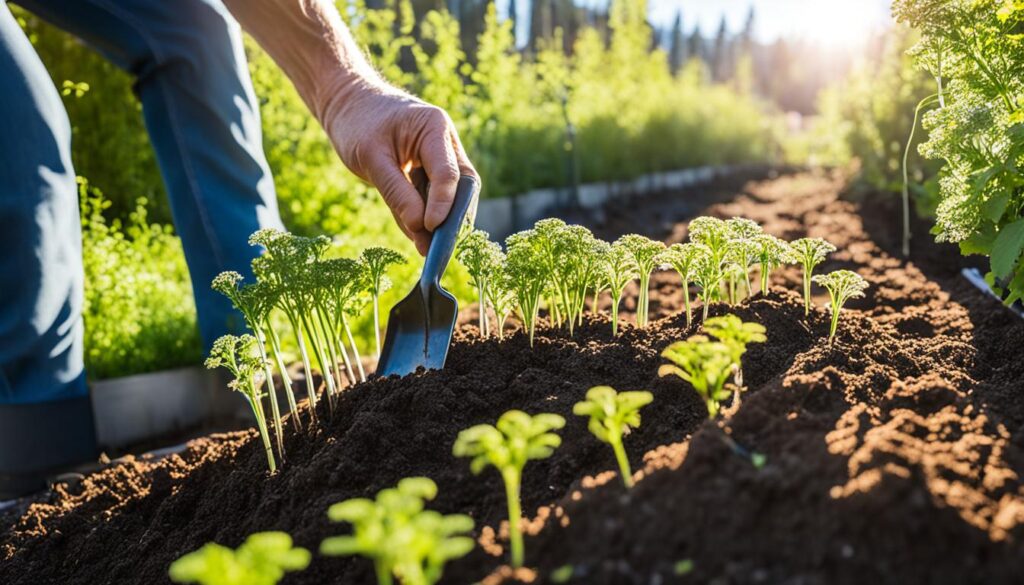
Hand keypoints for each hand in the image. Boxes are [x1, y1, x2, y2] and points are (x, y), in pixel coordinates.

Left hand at [321, 81, 476, 255]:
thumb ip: (396, 193)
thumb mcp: (370, 158)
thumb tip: (421, 228)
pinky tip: (418, 239)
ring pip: (450, 197)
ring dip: (441, 223)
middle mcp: (445, 143)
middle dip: (453, 218)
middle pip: (462, 187)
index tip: (430, 230)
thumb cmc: (357, 124)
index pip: (449, 173)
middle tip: (440, 248)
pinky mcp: (428, 172)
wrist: (347, 105)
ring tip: (427, 249)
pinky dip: (425, 218)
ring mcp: (439, 157)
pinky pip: (431, 199)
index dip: (443, 204)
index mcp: (435, 128)